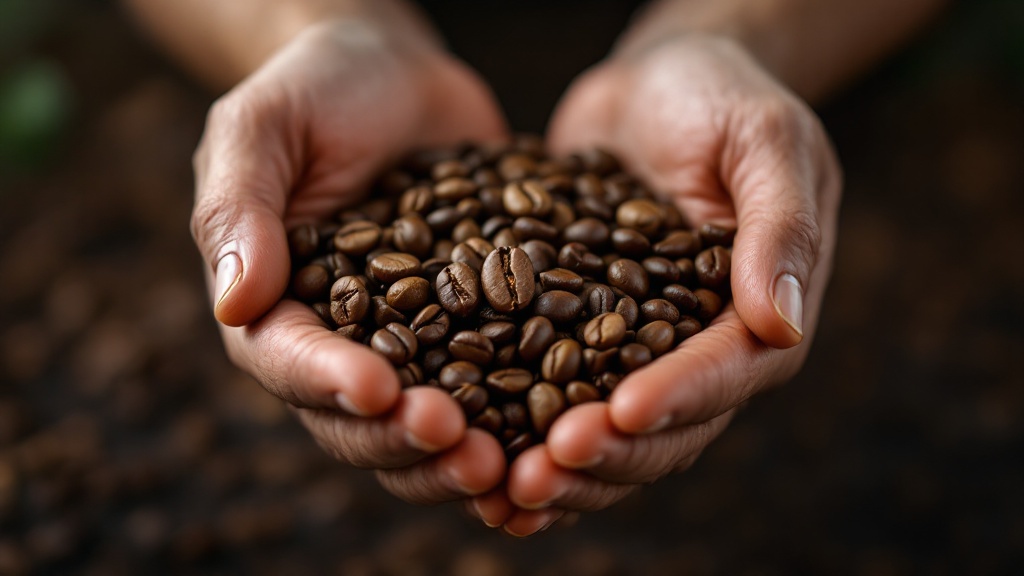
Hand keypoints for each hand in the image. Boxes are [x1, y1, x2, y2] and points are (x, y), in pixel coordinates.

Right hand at [191, 21, 508, 504]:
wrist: (398, 74)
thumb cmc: (318, 89)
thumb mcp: (263, 126)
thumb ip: (239, 207)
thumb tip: (236, 303)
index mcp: (275, 305)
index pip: (290, 361)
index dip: (332, 384)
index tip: (382, 390)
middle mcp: (340, 341)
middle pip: (360, 420)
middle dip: (409, 442)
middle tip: (466, 450)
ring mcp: (409, 345)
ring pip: (424, 426)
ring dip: (462, 454)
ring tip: (512, 463)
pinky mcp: (471, 330)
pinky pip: (491, 387)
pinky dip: (517, 421)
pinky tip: (559, 433)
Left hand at [472, 35, 841, 534]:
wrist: (655, 83)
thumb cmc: (719, 96)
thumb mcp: (764, 139)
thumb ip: (780, 225)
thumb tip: (783, 323)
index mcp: (757, 312)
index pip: (725, 372)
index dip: (678, 398)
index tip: (622, 413)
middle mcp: (700, 347)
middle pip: (665, 428)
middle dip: (608, 454)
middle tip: (543, 472)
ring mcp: (640, 349)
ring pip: (610, 433)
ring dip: (563, 469)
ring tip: (507, 490)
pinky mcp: (582, 335)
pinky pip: (558, 397)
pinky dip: (525, 439)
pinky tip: (483, 466)